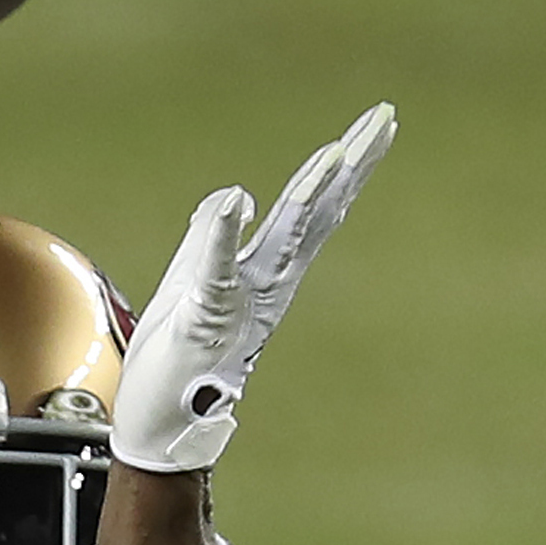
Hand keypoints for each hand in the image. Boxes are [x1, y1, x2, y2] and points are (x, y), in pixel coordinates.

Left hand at [111, 103, 396, 471]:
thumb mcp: (193, 281)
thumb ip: (213, 238)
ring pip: (284, 239)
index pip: (314, 209)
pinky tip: (239, 201)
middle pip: (316, 213)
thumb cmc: (179, 358)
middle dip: (349, 166)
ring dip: (307, 194)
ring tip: (334, 152)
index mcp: (266, 272)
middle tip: (383, 120)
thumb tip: (234, 197)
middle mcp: (265, 283)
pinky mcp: (205, 317)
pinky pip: (218, 271)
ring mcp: (240, 301)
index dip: (343, 165)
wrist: (162, 423)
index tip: (377, 123)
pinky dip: (225, 236)